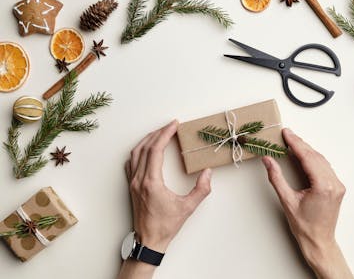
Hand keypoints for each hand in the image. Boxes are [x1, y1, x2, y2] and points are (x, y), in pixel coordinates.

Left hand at [119, 120, 210, 278]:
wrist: (148, 241)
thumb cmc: (165, 226)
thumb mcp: (188, 208)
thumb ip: (201, 189)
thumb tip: (208, 172)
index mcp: (151, 182)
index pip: (156, 150)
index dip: (165, 134)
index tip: (174, 125)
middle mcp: (139, 179)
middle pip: (145, 147)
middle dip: (158, 133)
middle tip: (170, 126)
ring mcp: (132, 182)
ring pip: (135, 153)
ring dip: (147, 140)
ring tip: (160, 133)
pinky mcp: (131, 186)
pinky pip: (131, 162)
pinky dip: (139, 150)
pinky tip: (146, 149)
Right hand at [262, 128, 352, 278]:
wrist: (319, 241)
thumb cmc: (304, 226)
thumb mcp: (287, 201)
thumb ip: (276, 178)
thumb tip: (268, 160)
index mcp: (323, 186)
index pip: (308, 157)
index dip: (295, 143)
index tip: (286, 133)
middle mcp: (334, 183)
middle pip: (315, 156)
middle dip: (300, 144)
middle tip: (287, 134)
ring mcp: (337, 185)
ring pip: (321, 160)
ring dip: (307, 150)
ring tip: (292, 142)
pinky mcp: (337, 187)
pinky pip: (325, 167)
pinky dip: (313, 159)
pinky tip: (304, 155)